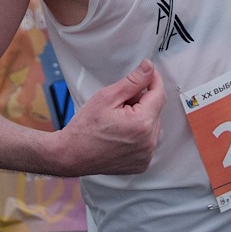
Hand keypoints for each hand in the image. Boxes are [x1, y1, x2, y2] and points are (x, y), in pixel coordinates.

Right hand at [58, 60, 165, 174]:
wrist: (71, 155)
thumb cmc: (85, 128)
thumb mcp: (107, 96)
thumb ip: (133, 81)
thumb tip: (149, 68)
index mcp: (142, 123)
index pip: (159, 94)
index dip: (153, 81)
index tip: (147, 74)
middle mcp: (148, 142)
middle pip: (155, 110)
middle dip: (141, 102)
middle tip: (119, 103)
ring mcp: (146, 155)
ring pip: (152, 125)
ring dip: (140, 117)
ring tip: (117, 121)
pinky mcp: (142, 163)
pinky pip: (147, 140)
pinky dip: (138, 133)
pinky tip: (120, 134)